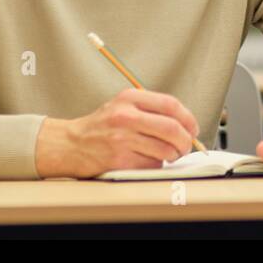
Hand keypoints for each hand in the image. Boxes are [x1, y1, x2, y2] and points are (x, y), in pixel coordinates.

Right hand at [35, 87, 199, 177]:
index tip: (193, 129)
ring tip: (168, 154)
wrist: (70, 144)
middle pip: (171, 128)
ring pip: (164, 149)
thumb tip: (185, 124)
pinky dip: (155, 164)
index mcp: (129, 98)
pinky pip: (150, 164)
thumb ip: (151, 109)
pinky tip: (147, 160)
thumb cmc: (100, 126)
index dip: (188, 118)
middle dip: (185, 141)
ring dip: (172, 155)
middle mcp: (126, 116)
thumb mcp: (123, 105)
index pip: (170, 104)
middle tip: (186, 146)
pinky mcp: (119, 159)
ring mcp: (122, 138)